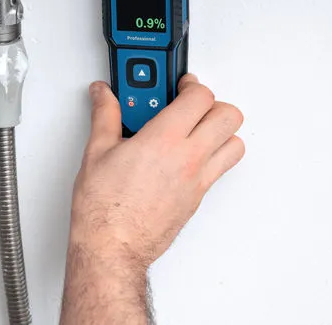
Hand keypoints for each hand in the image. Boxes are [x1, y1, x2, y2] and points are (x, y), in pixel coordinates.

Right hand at [70, 73, 243, 268]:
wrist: (112, 248)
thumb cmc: (103, 208)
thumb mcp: (97, 151)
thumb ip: (105, 115)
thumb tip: (103, 96)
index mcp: (165, 139)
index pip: (199, 96)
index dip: (190, 84)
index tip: (175, 84)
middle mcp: (189, 158)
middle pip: (228, 116)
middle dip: (211, 103)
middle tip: (187, 103)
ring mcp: (197, 180)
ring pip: (234, 144)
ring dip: (220, 130)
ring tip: (194, 127)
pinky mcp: (198, 198)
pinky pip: (221, 168)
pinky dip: (213, 154)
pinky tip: (189, 153)